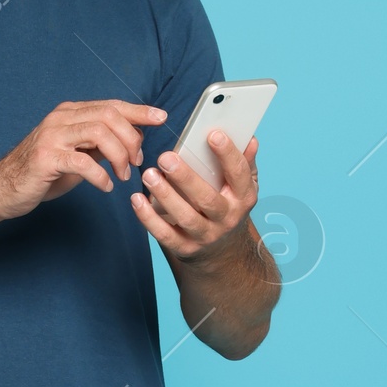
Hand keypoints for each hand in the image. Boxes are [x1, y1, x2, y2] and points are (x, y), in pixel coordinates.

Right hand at [0, 98, 166, 221]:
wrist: (1, 190)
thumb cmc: (41, 174)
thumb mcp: (76, 155)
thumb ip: (98, 145)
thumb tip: (130, 141)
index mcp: (69, 114)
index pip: (111, 105)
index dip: (139, 110)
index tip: (161, 118)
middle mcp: (60, 119)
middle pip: (109, 116)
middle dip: (131, 139)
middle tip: (136, 163)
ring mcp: (51, 137)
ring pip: (99, 133)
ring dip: (118, 157)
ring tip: (121, 176)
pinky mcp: (46, 159)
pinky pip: (83, 162)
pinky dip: (100, 176)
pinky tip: (105, 187)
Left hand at [132, 128, 260, 261]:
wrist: (222, 252)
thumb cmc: (227, 205)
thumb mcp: (242, 186)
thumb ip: (244, 162)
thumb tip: (250, 139)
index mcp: (243, 197)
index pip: (239, 174)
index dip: (228, 154)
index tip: (213, 134)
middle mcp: (227, 218)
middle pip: (207, 199)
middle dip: (186, 177)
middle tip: (166, 157)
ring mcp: (206, 236)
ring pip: (185, 217)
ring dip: (165, 195)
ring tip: (149, 174)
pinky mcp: (185, 248)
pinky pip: (165, 235)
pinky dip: (148, 218)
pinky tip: (137, 199)